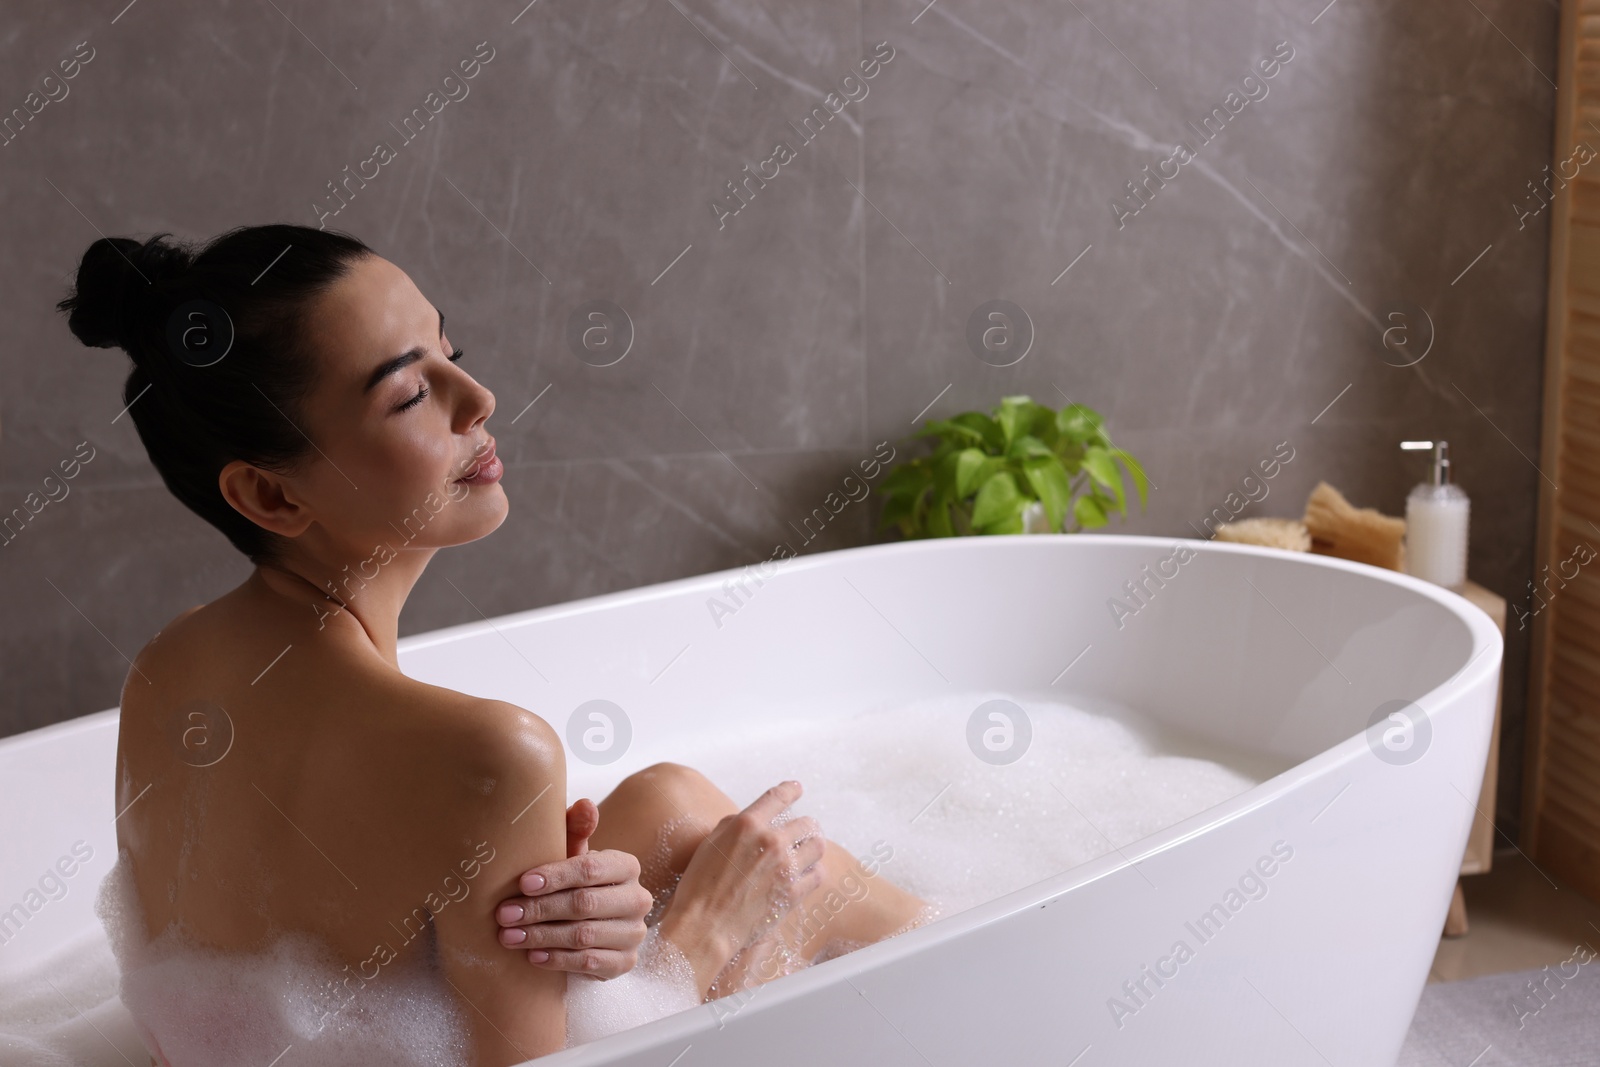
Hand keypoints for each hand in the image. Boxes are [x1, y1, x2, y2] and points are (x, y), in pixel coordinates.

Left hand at [494, 797, 652, 978]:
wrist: (594, 926)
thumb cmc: (578, 884)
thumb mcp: (574, 857)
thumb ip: (576, 830)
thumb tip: (584, 803)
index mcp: (626, 867)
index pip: (591, 869)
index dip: (556, 876)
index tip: (523, 882)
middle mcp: (637, 899)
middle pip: (584, 904)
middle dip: (539, 909)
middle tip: (504, 914)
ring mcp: (634, 933)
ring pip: (584, 936)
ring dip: (542, 936)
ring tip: (509, 937)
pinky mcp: (625, 962)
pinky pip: (589, 963)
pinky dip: (557, 960)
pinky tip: (533, 956)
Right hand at [655, 780, 825, 995]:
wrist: (704, 927)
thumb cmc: (699, 886)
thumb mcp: (710, 844)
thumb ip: (734, 826)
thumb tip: (752, 820)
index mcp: (747, 824)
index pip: (779, 796)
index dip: (792, 790)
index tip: (797, 788)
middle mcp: (770, 841)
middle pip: (806, 823)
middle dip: (804, 827)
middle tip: (801, 833)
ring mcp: (785, 868)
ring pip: (817, 846)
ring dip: (812, 847)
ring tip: (807, 852)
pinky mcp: (792, 893)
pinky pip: (817, 874)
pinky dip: (813, 872)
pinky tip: (806, 874)